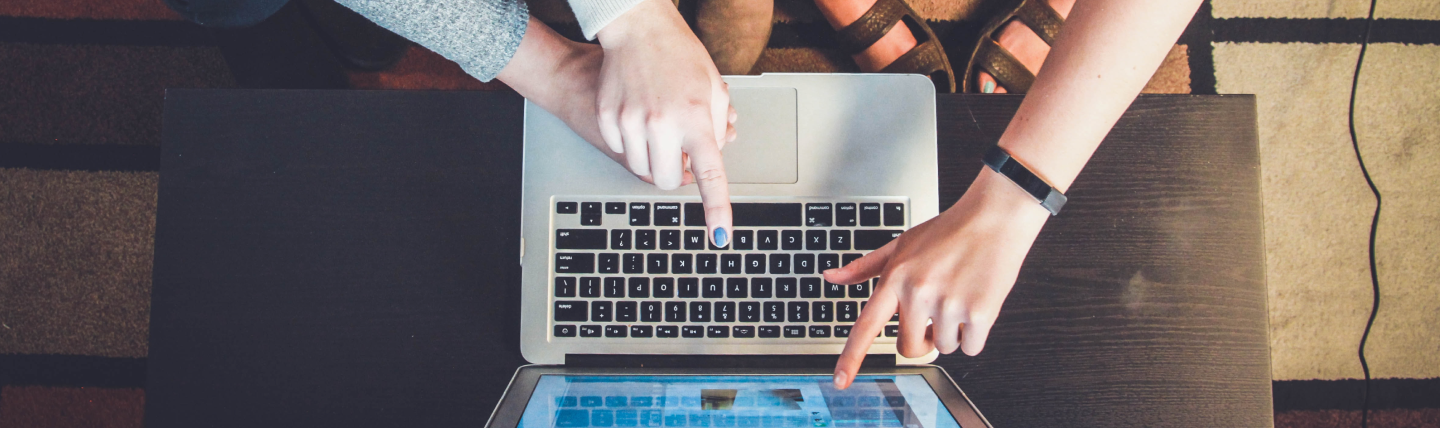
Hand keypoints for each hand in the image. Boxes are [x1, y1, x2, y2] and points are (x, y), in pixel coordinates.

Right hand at [595, 0, 735, 245]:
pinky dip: (631, 142)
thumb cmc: (679, 55)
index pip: (710, 174)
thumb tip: (713, 158)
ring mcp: (630, 121)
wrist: (637, 28)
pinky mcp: (608, 117)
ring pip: (642, 169)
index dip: (717, 209)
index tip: (720, 236)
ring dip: (653, 158)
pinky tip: (637, 114)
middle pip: (668, 181)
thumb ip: (717, 128)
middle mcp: (662, 123)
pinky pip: (621, 150)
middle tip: (679, 150)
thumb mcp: (714, 88)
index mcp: (696, 117)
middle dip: (675, 173)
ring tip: (659, 125)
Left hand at [827, 168, 1050, 388]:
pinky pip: (970, 347)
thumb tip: (831, 277)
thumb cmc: (948, 231)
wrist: (994, 217)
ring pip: (944, 348)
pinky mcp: (980, 313)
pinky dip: (975, 334)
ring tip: (959, 297)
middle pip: (909, 348)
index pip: (867, 326)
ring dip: (952, 332)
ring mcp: (949, 304)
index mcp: (896, 278)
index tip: (841, 381)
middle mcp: (919, 293)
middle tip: (934, 316)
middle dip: (922, 340)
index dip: (851, 357)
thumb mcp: (901, 244)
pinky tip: (976, 303)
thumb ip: (865, 267)